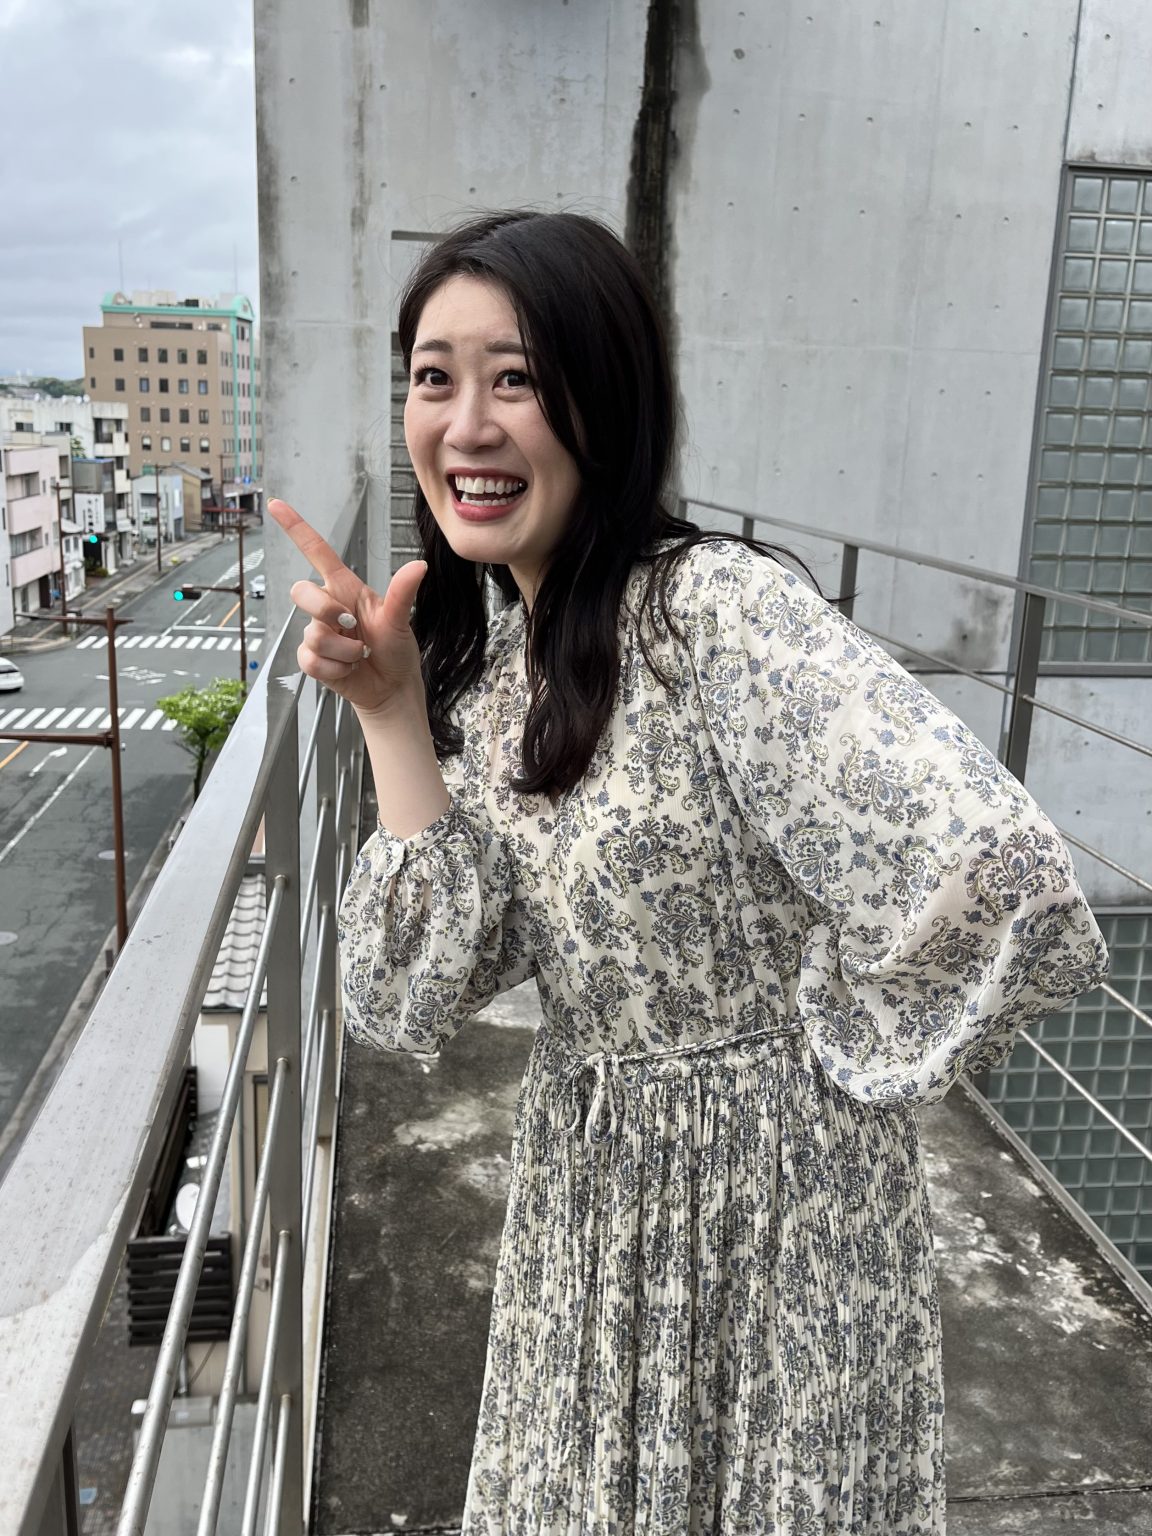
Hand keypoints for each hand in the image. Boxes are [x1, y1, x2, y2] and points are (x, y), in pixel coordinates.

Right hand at [267, 498, 426, 715]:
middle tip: (352, 626)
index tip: (276, 505)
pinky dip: (336, 669)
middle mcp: (328, 607)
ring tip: (361, 656)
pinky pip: (310, 660)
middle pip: (300, 591)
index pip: (316, 552)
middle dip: (324, 610)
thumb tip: (419, 566)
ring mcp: (317, 633)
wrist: (392, 688)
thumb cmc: (396, 649)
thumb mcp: (401, 620)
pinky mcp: (311, 659)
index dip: (296, 528)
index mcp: (346, 588)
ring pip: (313, 634)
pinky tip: (349, 669)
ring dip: (345, 651)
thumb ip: (403, 593)